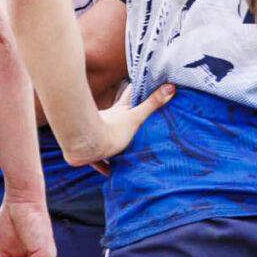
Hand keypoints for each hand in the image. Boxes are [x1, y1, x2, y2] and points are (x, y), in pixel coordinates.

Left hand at [55, 83, 174, 168]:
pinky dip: (104, 166)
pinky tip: (109, 173)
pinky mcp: (91, 153)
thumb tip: (171, 87)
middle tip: (140, 119)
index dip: (138, 88)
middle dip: (128, 115)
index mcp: (120, 110)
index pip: (131, 94)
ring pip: (108, 137)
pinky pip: (99, 160)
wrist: (85, 145)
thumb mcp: (135, 118)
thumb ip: (152, 104)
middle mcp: (108, 120)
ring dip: (115, 142)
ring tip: (127, 150)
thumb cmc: (111, 130)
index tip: (144, 84)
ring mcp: (98, 135)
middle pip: (120, 116)